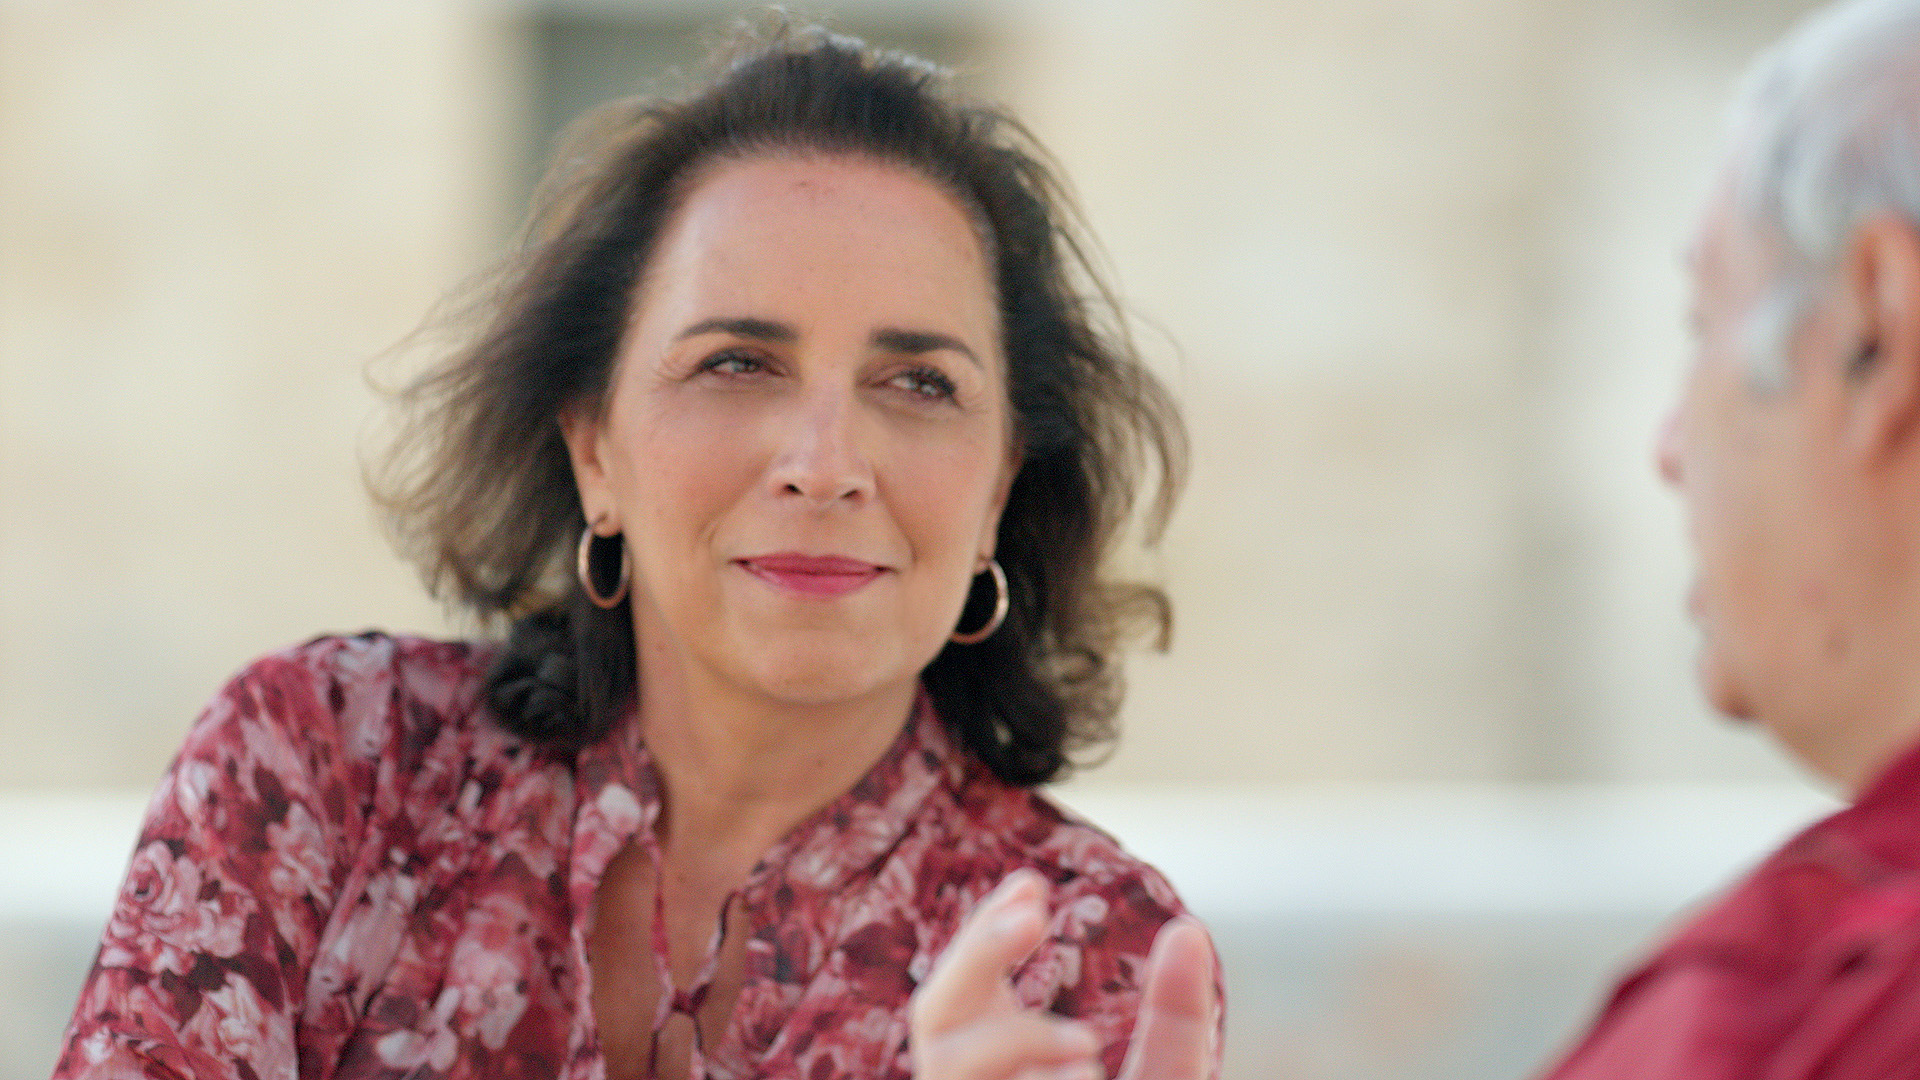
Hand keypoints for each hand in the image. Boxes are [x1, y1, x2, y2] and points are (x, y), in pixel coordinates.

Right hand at [909, 869, 1217, 1079]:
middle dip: (976, 956)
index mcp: (999, 1070)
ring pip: (947, 1067)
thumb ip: (1178, 1019)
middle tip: (1030, 917)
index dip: (983, 934)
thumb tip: (1190, 933)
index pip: (960, 989)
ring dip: (1014, 1041)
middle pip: (934, 1015)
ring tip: (1085, 1046)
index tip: (1029, 884)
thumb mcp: (1168, 1075)